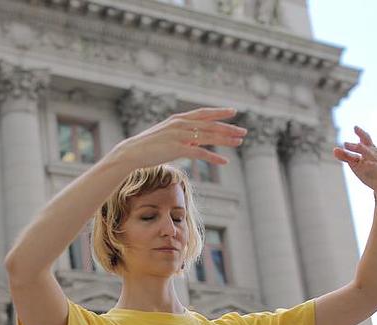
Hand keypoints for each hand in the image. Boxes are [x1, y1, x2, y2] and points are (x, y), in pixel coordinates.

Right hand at [110, 108, 245, 170]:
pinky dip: (214, 157)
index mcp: (179, 119)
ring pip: (209, 136)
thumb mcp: (166, 135)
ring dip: (226, 140)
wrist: (132, 152)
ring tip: (239, 142)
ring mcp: (180, 136)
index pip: (203, 113)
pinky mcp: (178, 149)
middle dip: (229, 128)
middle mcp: (181, 124)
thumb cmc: (148, 146)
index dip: (219, 112)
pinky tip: (224, 161)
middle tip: (244, 131)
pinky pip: (201, 153)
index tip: (233, 111)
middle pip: (210, 124)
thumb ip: (181, 135)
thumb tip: (193, 141)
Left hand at [333, 126, 376, 206]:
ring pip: (375, 156)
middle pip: (368, 148)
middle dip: (358, 146)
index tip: (355, 127)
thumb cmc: (371, 172)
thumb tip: (334, 150)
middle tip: (346, 144)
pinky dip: (373, 165)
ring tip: (357, 147)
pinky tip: (365, 164)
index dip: (361, 133)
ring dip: (366, 152)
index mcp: (371, 150)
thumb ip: (346, 157)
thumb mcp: (356, 165)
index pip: (367, 140)